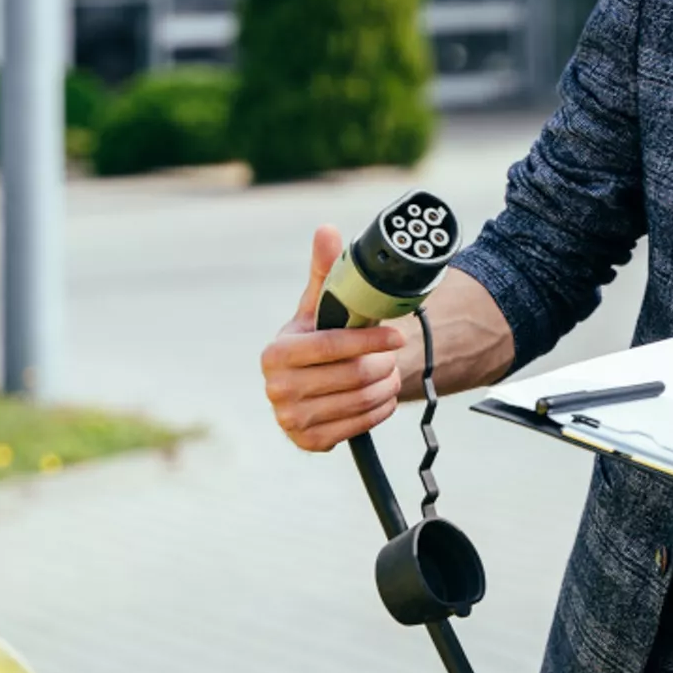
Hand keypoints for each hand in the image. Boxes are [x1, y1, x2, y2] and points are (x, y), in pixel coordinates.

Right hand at [261, 227, 410, 451]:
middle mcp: (276, 389)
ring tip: (390, 372)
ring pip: (358, 401)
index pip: (330, 347)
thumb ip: (325, 269)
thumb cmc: (319, 336)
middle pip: (349, 376)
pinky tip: (381, 395)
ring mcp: (290, 420)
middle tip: (394, 355)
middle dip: (380, 364)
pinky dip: (379, 409)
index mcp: (275, 353)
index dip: (368, 342)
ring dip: (384, 385)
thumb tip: (327, 230)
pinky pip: (358, 426)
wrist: (311, 381)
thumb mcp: (320, 304)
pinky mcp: (309, 442)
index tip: (397, 337)